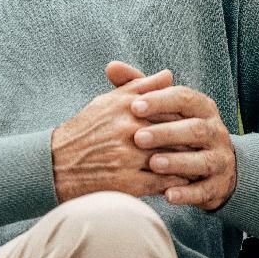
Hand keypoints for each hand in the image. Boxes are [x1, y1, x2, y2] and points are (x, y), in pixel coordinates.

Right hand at [50, 63, 189, 201]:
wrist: (56, 166)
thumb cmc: (84, 131)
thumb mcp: (107, 102)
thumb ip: (139, 87)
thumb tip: (168, 75)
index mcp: (125, 108)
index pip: (168, 108)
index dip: (185, 116)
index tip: (195, 122)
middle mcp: (127, 130)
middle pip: (173, 133)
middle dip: (189, 140)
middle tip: (203, 144)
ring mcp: (128, 157)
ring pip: (171, 158)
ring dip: (186, 162)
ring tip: (196, 162)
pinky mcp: (128, 183)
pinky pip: (163, 182)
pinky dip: (175, 182)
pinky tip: (180, 180)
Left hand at [129, 82, 237, 209]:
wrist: (211, 167)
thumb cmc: (176, 130)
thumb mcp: (161, 109)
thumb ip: (138, 88)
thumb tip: (111, 67)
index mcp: (201, 108)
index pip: (184, 98)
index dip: (161, 101)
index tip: (135, 106)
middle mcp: (214, 131)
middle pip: (195, 129)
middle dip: (166, 132)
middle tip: (137, 138)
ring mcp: (219, 158)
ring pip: (203, 159)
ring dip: (177, 162)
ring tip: (152, 164)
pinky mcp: (218, 184)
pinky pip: (205, 189)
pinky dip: (188, 194)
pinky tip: (168, 196)